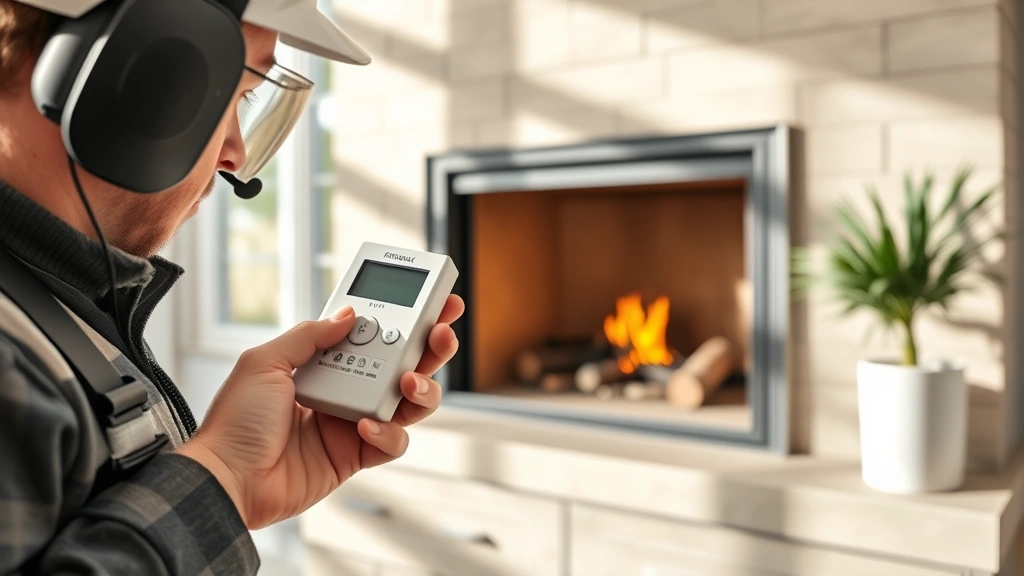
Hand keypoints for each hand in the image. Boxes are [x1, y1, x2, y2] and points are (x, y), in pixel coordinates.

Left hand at [176, 295, 463, 529]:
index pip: (374, 333)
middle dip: (429, 346)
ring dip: (421, 388)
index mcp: (323, 362)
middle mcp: (344, 389)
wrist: (227, 478)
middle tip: (441, 333)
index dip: (406, 317)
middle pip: (403, 363)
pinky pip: (392, 442)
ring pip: (409, 402)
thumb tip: (350, 314)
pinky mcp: (356, 457)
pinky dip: (388, 433)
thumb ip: (311, 335)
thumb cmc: (235, 421)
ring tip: (410, 381)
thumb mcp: (266, 361)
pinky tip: (368, 426)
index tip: (434, 301)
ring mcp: (352, 423)